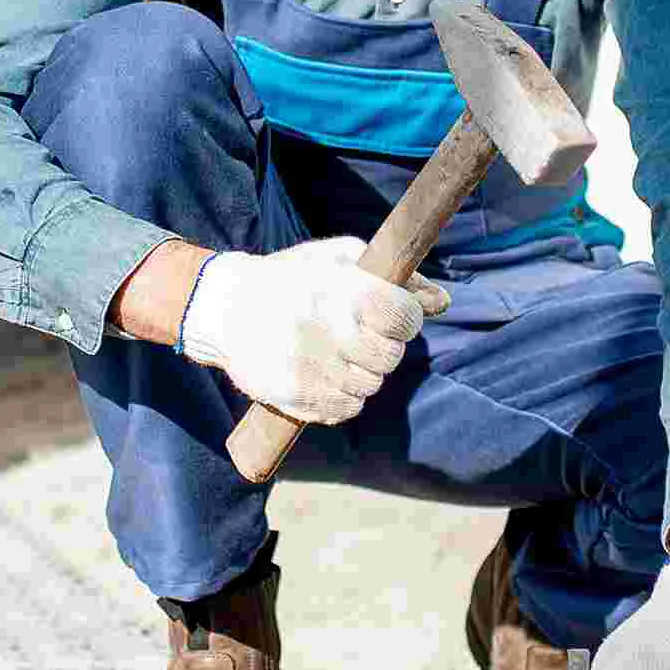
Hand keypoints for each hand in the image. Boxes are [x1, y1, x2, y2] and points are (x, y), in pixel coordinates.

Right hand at [177, 236, 450, 425]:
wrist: (226, 308)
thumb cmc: (293, 278)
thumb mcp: (341, 259)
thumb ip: (397, 277)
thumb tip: (443, 301)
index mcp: (343, 290)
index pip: (405, 318)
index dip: (405, 319)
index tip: (391, 316)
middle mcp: (328, 331)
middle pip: (390, 357)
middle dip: (383, 346)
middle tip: (361, 335)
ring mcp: (311, 368)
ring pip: (370, 386)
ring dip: (363, 372)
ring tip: (338, 353)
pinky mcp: (297, 396)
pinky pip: (346, 409)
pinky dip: (344, 397)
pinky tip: (326, 374)